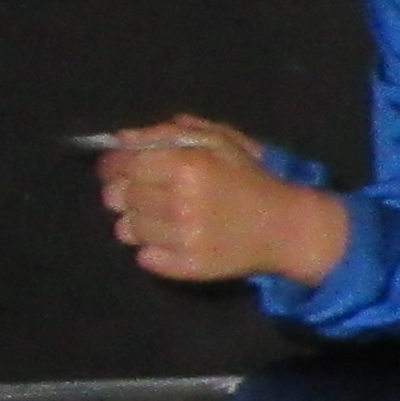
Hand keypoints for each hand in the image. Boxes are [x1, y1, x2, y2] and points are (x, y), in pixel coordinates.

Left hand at [98, 118, 348, 287]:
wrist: (286, 227)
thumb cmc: (250, 178)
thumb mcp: (219, 142)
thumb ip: (170, 133)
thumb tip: (122, 139)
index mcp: (189, 166)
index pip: (126, 164)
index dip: (113, 164)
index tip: (114, 167)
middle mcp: (181, 202)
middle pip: (119, 197)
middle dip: (122, 192)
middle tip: (139, 193)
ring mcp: (183, 238)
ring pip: (126, 229)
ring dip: (134, 221)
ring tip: (157, 218)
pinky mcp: (187, 267)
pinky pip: (144, 257)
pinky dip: (150, 249)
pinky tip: (169, 240)